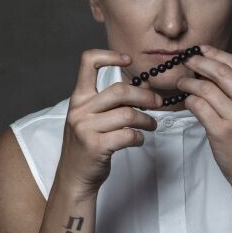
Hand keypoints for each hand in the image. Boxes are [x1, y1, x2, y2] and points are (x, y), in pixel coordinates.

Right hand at [58, 49, 162, 198]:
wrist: (73, 177)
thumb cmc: (87, 145)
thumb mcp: (90, 117)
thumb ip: (110, 101)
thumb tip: (144, 87)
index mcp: (79, 98)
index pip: (88, 62)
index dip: (110, 55)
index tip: (128, 60)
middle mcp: (80, 110)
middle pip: (120, 91)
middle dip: (145, 96)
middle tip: (157, 103)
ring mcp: (85, 128)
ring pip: (128, 114)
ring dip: (147, 120)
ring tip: (151, 125)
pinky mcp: (95, 146)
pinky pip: (127, 135)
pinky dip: (139, 137)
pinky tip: (138, 139)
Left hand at [177, 45, 231, 193]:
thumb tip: (215, 70)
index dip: (217, 54)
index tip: (203, 50)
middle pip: (221, 72)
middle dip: (200, 62)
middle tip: (187, 60)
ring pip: (206, 88)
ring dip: (190, 82)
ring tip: (183, 82)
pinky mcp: (221, 131)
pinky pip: (198, 106)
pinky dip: (189, 101)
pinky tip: (187, 102)